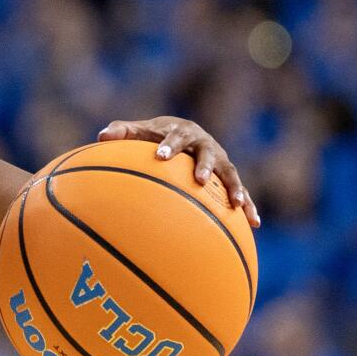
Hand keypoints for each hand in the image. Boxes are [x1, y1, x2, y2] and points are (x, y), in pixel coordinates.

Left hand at [98, 117, 260, 226]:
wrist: (184, 131)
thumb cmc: (155, 134)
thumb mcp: (138, 131)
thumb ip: (121, 131)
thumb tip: (101, 135)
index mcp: (183, 132)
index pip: (176, 136)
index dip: (170, 145)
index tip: (160, 156)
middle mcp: (205, 145)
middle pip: (208, 154)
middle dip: (203, 166)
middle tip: (198, 179)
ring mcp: (219, 162)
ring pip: (230, 173)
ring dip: (235, 188)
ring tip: (238, 204)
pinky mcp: (227, 178)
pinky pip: (241, 192)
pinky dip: (250, 206)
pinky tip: (255, 224)